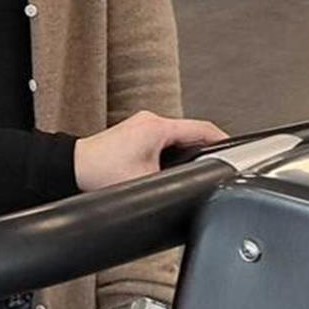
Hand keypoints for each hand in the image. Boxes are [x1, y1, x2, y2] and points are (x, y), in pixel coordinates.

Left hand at [75, 112, 226, 191]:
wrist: (72, 170)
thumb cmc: (100, 173)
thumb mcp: (147, 182)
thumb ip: (175, 182)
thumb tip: (194, 187)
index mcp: (157, 127)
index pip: (204, 129)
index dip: (223, 142)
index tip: (237, 153)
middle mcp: (150, 121)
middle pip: (192, 134)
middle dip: (205, 152)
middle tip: (217, 168)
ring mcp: (141, 127)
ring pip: (178, 138)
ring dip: (186, 154)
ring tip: (194, 171)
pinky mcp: (135, 135)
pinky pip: (164, 142)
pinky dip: (172, 154)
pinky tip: (171, 170)